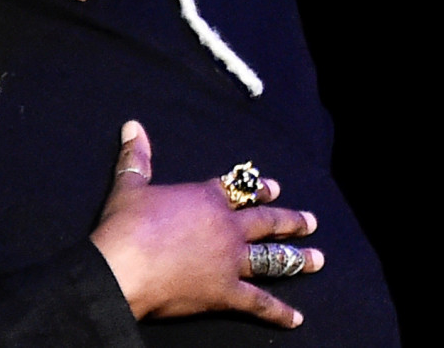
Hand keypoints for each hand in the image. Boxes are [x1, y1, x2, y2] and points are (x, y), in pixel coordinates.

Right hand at [89, 121, 323, 327]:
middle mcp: (226, 227)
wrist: (124, 268)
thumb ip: (136, 157)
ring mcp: (230, 260)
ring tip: (319, 259)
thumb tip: (131, 125)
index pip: (237, 190)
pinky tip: (297, 318)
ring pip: (271, 258)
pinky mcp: (226, 292)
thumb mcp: (130, 186)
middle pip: (265, 221)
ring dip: (297, 259)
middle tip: (311, 221)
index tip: (275, 187)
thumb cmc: (127, 225)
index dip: (258, 188)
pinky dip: (279, 312)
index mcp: (206, 198)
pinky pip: (259, 303)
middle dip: (290, 220)